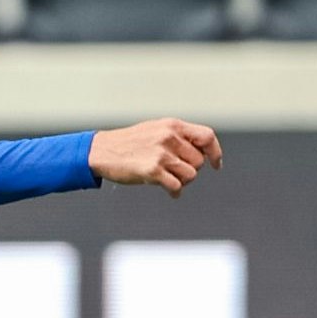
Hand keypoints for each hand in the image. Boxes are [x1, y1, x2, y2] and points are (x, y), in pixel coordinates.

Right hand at [89, 118, 223, 195]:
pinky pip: (177, 186)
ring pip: (191, 175)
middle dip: (190, 169)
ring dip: (182, 181)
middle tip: (175, 171)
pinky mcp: (153, 170)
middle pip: (199, 161)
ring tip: (169, 178)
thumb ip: (179, 137)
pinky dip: (175, 192)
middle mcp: (169, 137)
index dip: (215, 152)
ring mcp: (161, 153)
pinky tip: (169, 191)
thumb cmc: (129, 143)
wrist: (101, 151)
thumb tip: (204, 153)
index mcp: (172, 125)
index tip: (216, 164)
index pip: (207, 136)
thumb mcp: (156, 130)